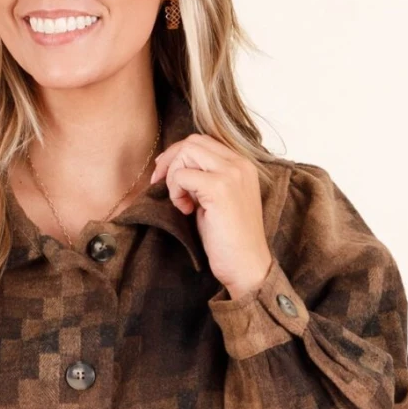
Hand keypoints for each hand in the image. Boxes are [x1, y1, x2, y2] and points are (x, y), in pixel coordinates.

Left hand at [151, 131, 273, 301]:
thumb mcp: (218, 200)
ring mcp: (231, 174)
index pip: (204, 141)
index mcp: (242, 164)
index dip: (179, 155)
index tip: (166, 176)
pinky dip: (176, 192)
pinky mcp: (219, 188)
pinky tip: (186, 211)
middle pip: (193, 141)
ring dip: (173, 177)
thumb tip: (175, 167)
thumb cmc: (230, 240)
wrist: (247, 267)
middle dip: (170, 160)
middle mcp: (240, 163)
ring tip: (182, 203)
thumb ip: (205, 179)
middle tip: (160, 184)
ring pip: (186, 152)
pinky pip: (182, 175)